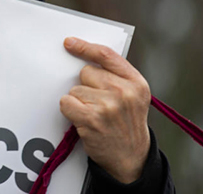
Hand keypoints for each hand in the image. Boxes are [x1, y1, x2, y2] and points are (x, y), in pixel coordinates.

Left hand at [59, 37, 150, 182]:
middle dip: (86, 86)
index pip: (106, 55)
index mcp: (136, 82)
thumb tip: (83, 56)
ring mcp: (108, 105)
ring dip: (79, 102)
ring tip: (94, 115)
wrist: (131, 158)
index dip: (85, 47)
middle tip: (99, 104)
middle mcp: (124, 92)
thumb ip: (115, 75)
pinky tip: (84, 121)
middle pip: (86, 72)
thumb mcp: (133, 96)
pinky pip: (66, 102)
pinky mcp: (92, 118)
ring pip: (74, 89)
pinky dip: (70, 111)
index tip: (69, 43)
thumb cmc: (126, 123)